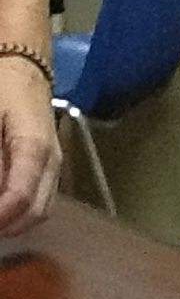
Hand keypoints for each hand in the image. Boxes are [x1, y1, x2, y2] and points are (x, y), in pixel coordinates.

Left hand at [0, 55, 60, 234]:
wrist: (23, 71)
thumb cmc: (2, 89)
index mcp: (35, 147)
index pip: (22, 196)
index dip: (2, 216)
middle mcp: (51, 163)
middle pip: (36, 212)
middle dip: (8, 226)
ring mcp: (54, 168)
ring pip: (41, 211)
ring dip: (16, 223)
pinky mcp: (50, 169)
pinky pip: (41, 201)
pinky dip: (22, 213)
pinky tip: (5, 211)